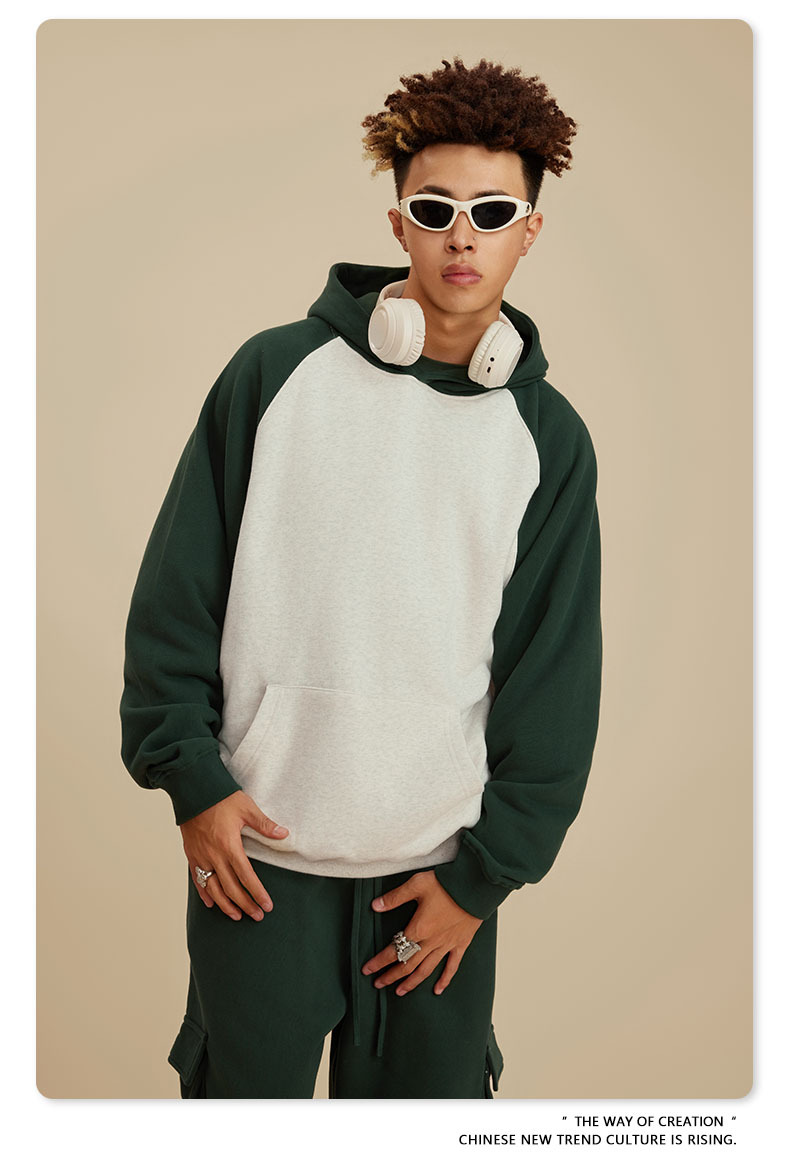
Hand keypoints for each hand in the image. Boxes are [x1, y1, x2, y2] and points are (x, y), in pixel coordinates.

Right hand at [179, 791, 288, 921]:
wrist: (193, 790)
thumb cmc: (221, 798)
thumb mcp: (247, 808)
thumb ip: (265, 824)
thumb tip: (284, 834)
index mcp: (230, 846)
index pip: (247, 877)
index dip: (257, 893)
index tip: (267, 905)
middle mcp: (214, 856)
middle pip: (231, 888)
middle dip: (245, 904)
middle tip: (257, 916)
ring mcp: (201, 857)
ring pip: (213, 889)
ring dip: (225, 905)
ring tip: (236, 916)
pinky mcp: (191, 854)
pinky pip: (197, 879)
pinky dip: (204, 893)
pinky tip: (211, 903)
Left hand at [362, 870, 481, 995]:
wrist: (475, 885)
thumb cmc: (446, 883)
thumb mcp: (416, 884)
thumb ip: (395, 897)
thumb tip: (375, 906)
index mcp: (418, 928)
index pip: (393, 950)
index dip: (379, 962)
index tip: (367, 970)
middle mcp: (431, 941)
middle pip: (407, 964)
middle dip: (391, 976)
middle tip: (378, 984)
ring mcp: (447, 945)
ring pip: (426, 970)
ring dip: (411, 982)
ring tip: (400, 992)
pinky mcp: (461, 944)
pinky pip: (452, 966)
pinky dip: (444, 980)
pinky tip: (437, 990)